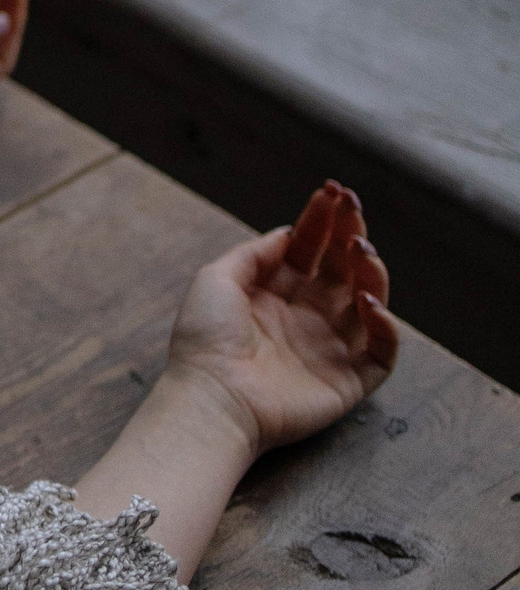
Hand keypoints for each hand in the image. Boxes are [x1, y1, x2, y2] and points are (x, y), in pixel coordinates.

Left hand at [165, 181, 398, 461]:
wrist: (211, 397)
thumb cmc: (205, 340)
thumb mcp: (217, 280)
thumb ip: (254, 254)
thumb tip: (288, 233)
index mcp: (275, 294)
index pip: (310, 250)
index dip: (322, 221)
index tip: (331, 192)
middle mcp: (307, 318)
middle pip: (343, 269)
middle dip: (351, 234)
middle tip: (351, 207)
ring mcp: (330, 348)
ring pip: (370, 302)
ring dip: (372, 272)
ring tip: (360, 250)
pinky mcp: (349, 380)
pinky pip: (383, 352)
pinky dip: (385, 326)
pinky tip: (367, 302)